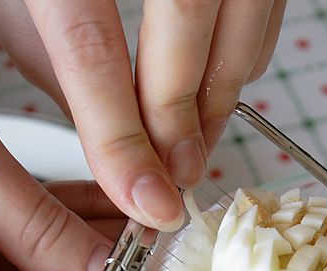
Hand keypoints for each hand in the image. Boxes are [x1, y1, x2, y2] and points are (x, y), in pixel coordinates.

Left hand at [0, 0, 285, 229]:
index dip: (117, 135)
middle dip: (182, 123)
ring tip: (191, 140)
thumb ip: (62, 63)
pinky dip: (243, 61)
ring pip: (241, 30)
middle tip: (175, 177)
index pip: (90, 45)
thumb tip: (116, 136)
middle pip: (188, 33)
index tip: (142, 197)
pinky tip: (212, 82)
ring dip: (219, 101)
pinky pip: (265, 15)